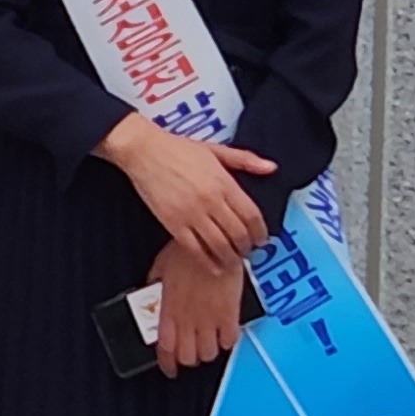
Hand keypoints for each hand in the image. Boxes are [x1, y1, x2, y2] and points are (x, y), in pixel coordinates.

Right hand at [98, 114, 279, 262]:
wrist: (144, 151)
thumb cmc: (177, 149)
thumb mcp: (215, 149)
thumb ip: (245, 160)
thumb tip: (270, 168)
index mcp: (223, 182)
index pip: (251, 215)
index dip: (260, 232)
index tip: (261, 239)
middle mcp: (211, 200)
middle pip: (238, 233)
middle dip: (247, 247)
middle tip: (248, 252)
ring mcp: (191, 213)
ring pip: (219, 245)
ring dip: (230, 257)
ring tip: (233, 261)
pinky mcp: (173, 223)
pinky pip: (194, 248)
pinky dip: (207, 261)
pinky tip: (213, 266)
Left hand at [150, 237, 247, 375]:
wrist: (213, 242)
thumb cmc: (187, 251)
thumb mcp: (161, 267)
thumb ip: (156, 286)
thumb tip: (151, 294)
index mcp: (169, 309)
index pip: (165, 348)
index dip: (167, 364)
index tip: (170, 369)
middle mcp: (189, 318)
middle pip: (188, 356)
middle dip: (189, 358)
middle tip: (191, 350)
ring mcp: (210, 318)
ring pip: (209, 354)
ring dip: (208, 351)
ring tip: (207, 341)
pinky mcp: (230, 313)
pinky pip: (229, 340)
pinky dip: (227, 341)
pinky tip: (224, 333)